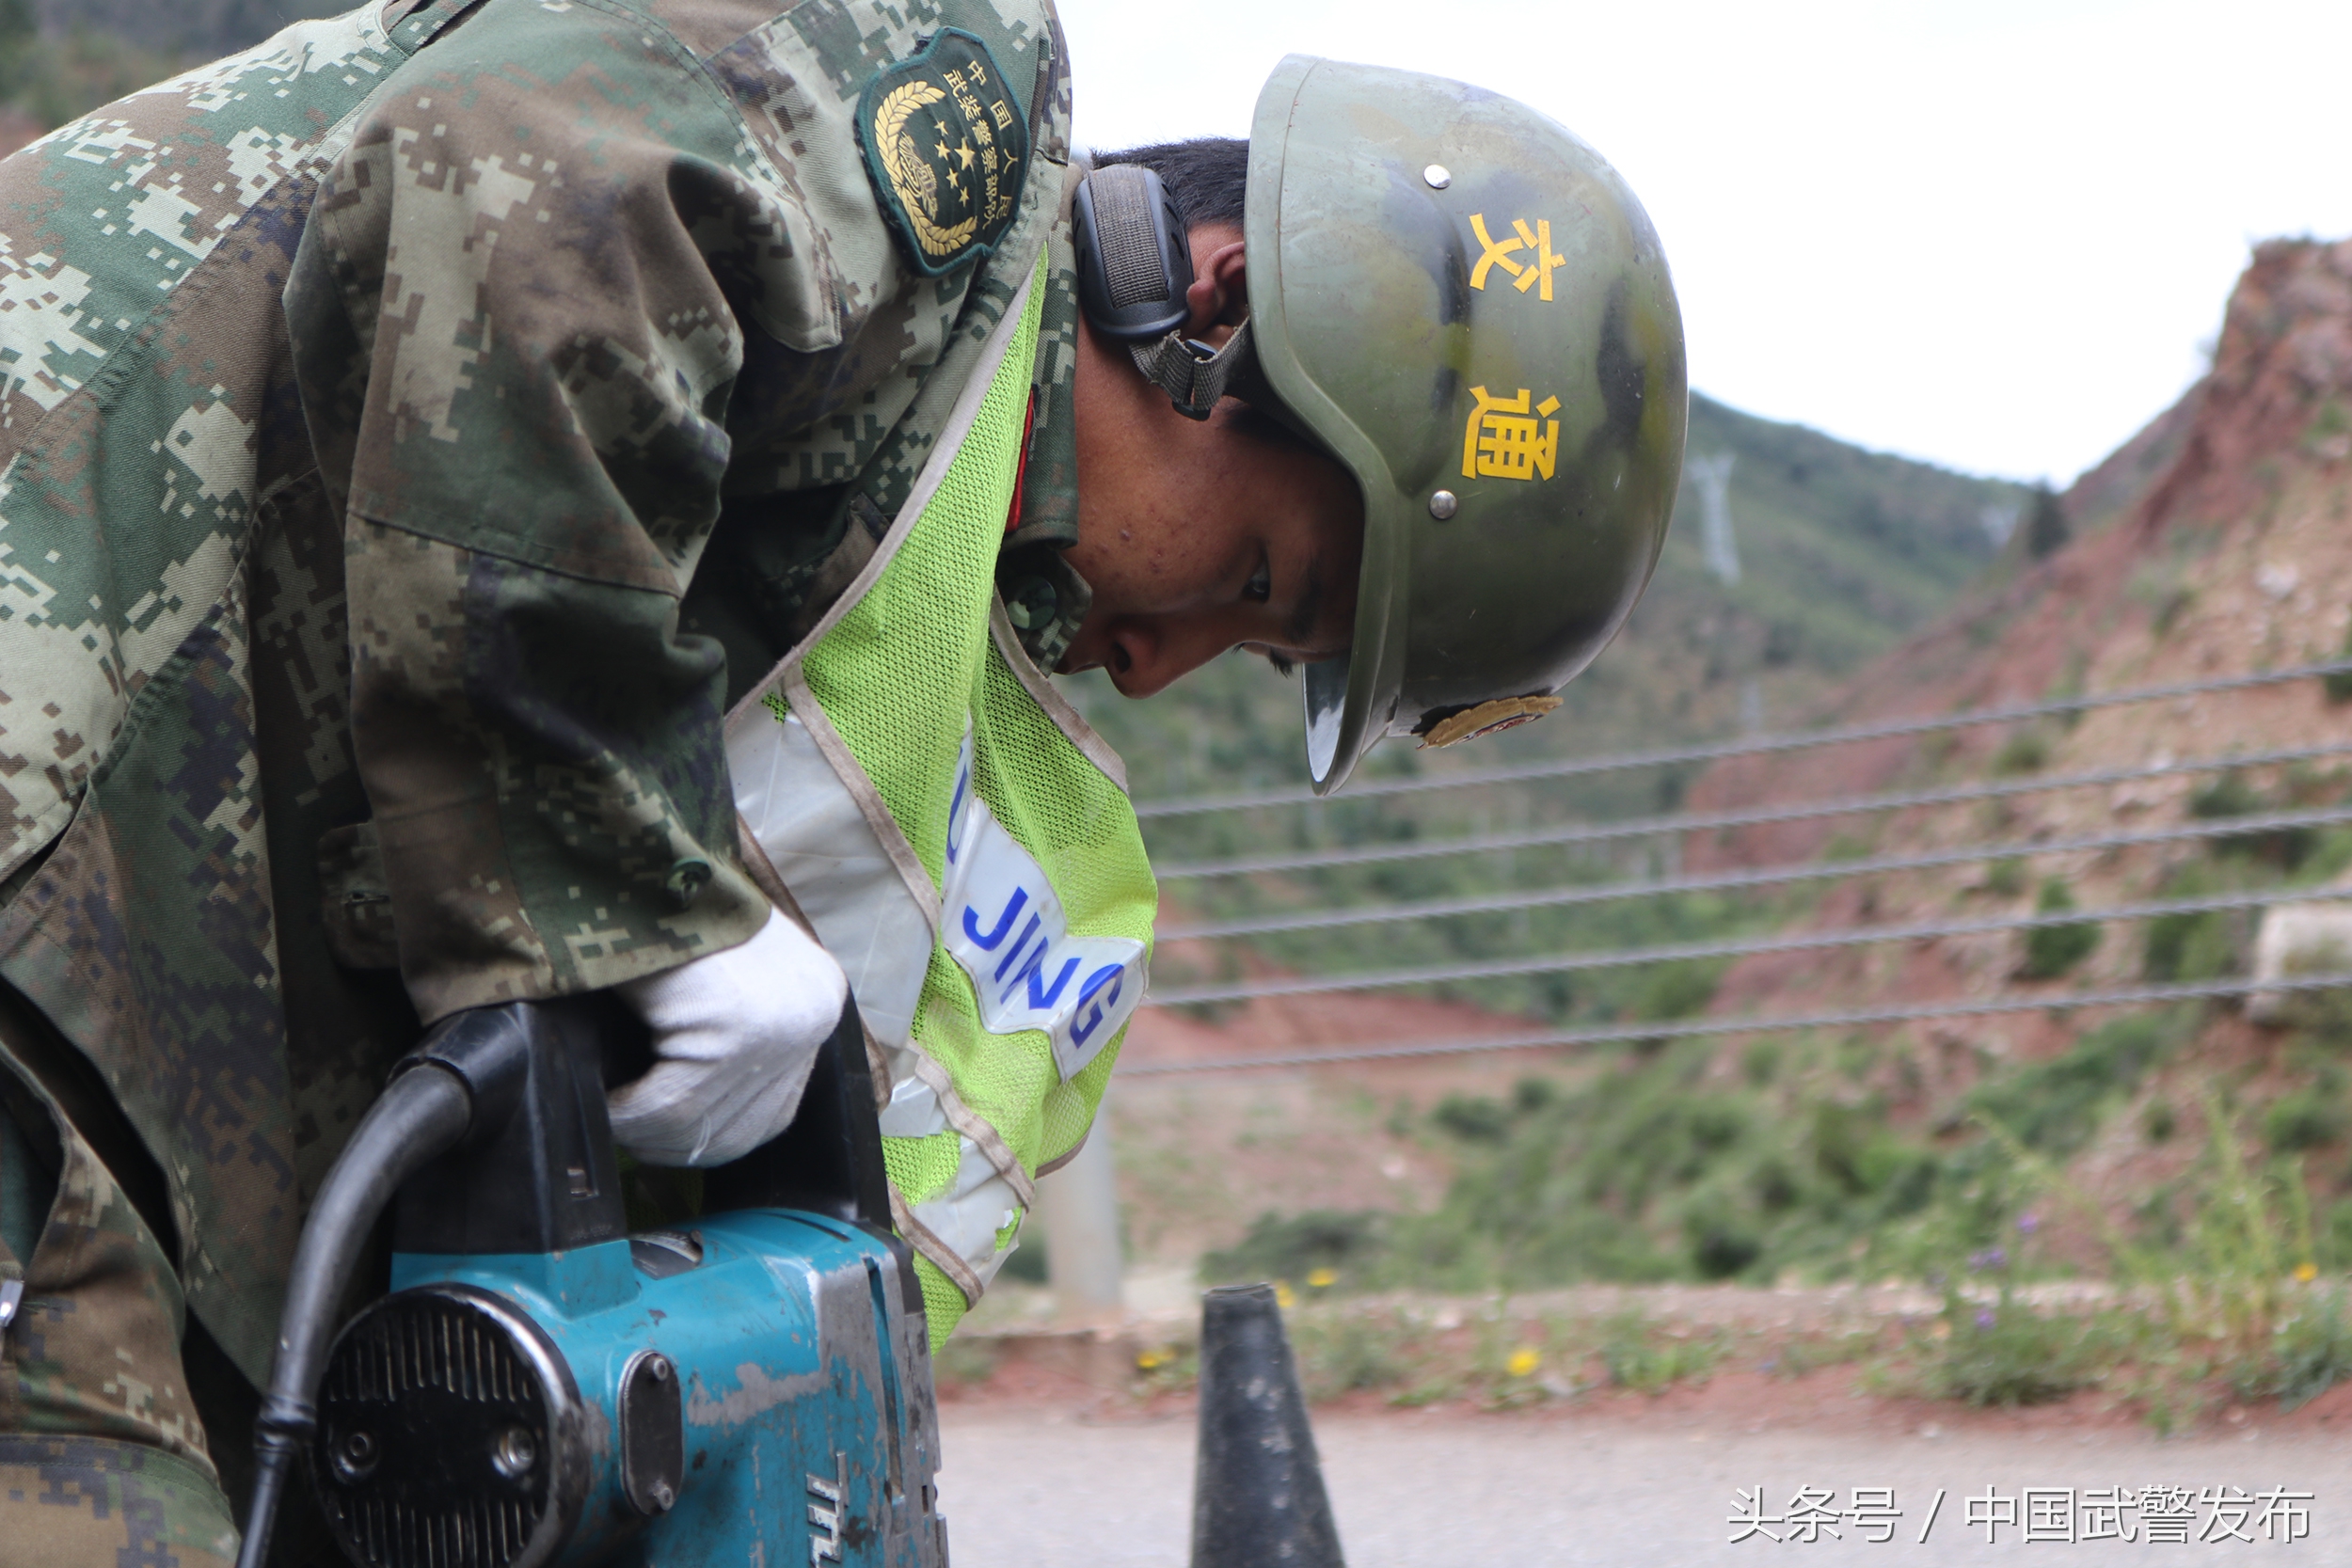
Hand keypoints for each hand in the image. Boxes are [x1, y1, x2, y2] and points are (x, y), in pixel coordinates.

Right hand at [605, 909, 848, 1165]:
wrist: (628, 852)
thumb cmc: (657, 911)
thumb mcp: (715, 976)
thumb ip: (717, 1039)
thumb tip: (682, 1126)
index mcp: (815, 999)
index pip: (771, 1112)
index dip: (702, 1132)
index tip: (650, 1129)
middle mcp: (813, 1013)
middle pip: (738, 1129)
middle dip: (667, 1140)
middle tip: (618, 1121)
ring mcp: (781, 1023)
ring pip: (698, 1126)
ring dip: (640, 1129)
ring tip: (606, 1106)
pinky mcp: (735, 1027)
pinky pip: (668, 1107)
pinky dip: (625, 1112)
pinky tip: (604, 1097)